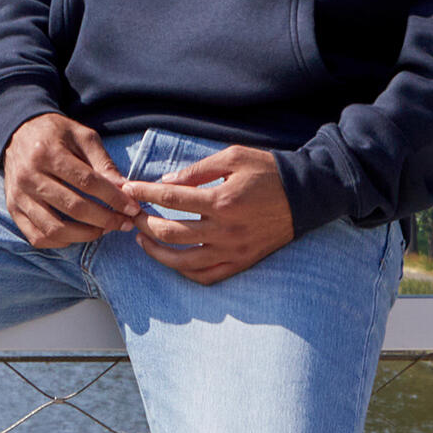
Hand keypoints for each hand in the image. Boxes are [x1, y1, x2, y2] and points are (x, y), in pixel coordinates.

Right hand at [3, 113, 141, 249]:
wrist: (18, 132)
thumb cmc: (55, 133)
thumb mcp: (81, 136)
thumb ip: (102, 162)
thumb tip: (124, 188)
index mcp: (48, 152)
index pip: (86, 182)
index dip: (113, 198)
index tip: (132, 208)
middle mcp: (30, 176)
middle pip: (73, 207)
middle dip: (105, 219)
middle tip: (124, 223)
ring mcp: (18, 195)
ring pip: (54, 228)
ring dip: (85, 235)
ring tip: (103, 230)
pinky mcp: (13, 209)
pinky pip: (37, 237)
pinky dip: (60, 242)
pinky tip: (77, 234)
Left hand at [121, 145, 293, 284]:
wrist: (305, 196)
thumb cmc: (268, 171)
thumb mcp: (233, 157)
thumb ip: (198, 170)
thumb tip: (167, 181)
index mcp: (221, 200)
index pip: (172, 198)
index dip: (145, 193)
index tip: (128, 189)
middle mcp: (225, 230)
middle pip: (171, 231)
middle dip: (144, 221)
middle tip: (132, 212)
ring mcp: (233, 250)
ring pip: (184, 261)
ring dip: (157, 251)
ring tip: (142, 238)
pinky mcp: (241, 262)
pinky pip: (207, 276)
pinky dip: (184, 271)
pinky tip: (172, 259)